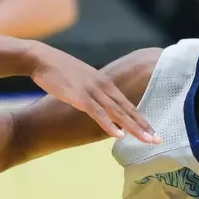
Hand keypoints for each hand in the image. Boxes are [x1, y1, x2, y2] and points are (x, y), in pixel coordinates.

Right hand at [28, 46, 159, 142]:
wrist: (40, 58)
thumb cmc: (58, 69)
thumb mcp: (82, 80)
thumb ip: (93, 90)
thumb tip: (99, 102)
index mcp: (104, 83)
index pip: (127, 104)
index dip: (141, 119)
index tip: (153, 131)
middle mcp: (103, 87)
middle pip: (127, 110)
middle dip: (143, 126)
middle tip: (158, 139)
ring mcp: (92, 92)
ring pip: (117, 113)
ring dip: (133, 128)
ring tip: (146, 140)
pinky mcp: (79, 97)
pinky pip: (97, 114)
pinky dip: (109, 125)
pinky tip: (118, 135)